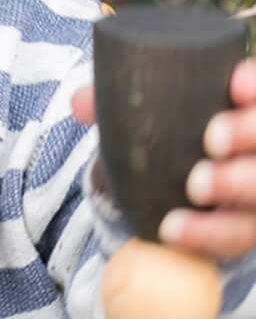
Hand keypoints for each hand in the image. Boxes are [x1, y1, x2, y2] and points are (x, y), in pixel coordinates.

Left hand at [73, 58, 255, 260]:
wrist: (176, 202)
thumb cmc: (170, 148)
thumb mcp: (149, 124)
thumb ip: (119, 107)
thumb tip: (80, 102)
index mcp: (246, 113)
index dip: (255, 86)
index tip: (233, 82)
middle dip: (249, 133)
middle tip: (212, 137)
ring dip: (233, 183)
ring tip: (195, 185)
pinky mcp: (243, 231)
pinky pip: (232, 236)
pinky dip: (204, 233)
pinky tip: (172, 229)